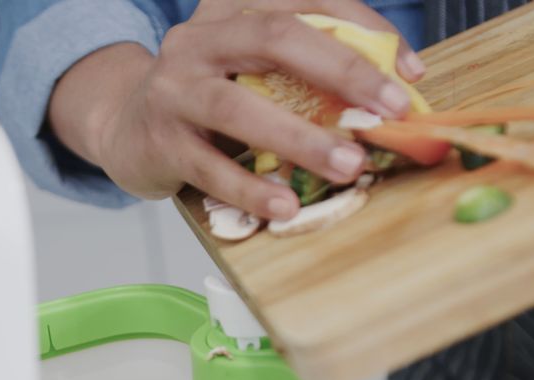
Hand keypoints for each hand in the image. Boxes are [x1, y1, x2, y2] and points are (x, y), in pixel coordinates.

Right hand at [49, 0, 425, 219]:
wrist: (123, 127)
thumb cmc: (208, 98)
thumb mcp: (252, 69)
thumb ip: (308, 72)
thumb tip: (395, 94)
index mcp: (231, 9)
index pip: (304, 0)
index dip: (362, 30)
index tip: (409, 74)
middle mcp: (198, 38)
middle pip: (274, 38)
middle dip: (341, 72)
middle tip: (390, 110)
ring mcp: (173, 88)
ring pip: (239, 106)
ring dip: (300, 138)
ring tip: (348, 166)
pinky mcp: (159, 140)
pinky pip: (210, 167)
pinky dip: (250, 188)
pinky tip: (285, 205)